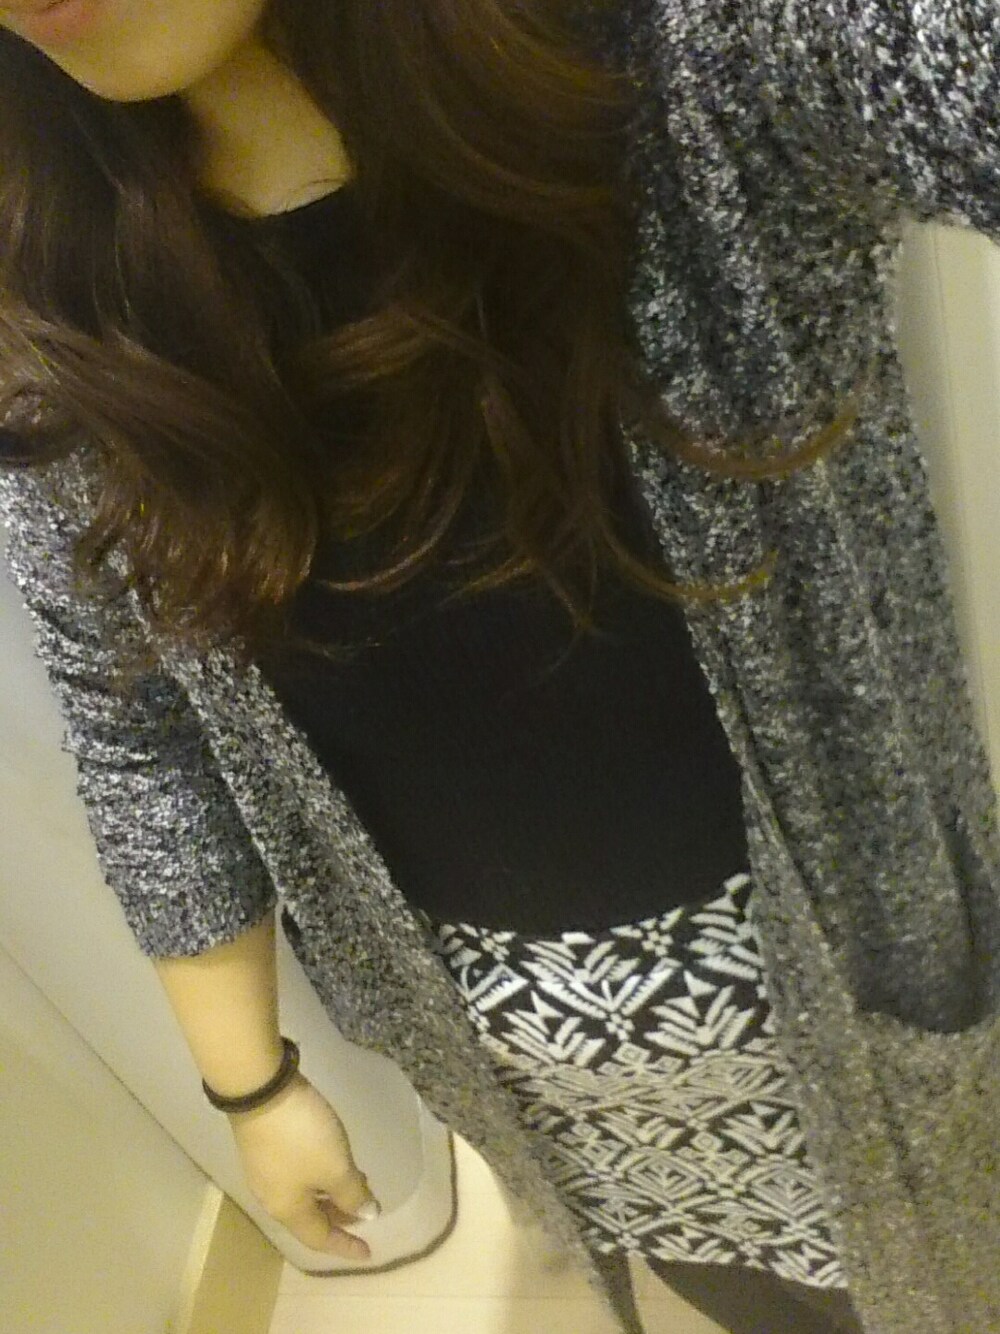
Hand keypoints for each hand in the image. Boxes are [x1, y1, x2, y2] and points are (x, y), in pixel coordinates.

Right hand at [227, 1070, 380, 1259]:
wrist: (261, 1091)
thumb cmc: (301, 1136)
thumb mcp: (335, 1167)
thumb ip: (352, 1194)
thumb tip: (366, 1215)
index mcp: (288, 1210)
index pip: (320, 1239)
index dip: (345, 1246)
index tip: (369, 1252)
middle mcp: (273, 1197)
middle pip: (310, 1218)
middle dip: (340, 1216)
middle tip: (366, 1209)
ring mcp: (266, 1171)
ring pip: (304, 1195)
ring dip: (331, 1194)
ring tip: (356, 1180)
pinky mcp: (265, 1147)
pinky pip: (297, 1175)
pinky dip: (319, 1176)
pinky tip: (332, 1159)